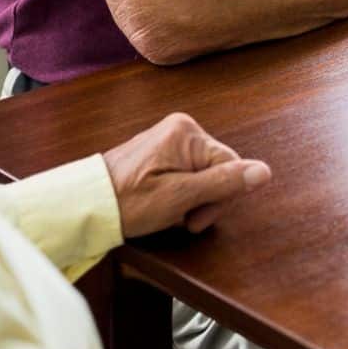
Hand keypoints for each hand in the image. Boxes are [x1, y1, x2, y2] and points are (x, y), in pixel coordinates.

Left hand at [102, 113, 271, 237]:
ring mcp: (168, 139)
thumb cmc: (126, 202)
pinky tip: (163, 204)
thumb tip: (264, 172)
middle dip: (205, 200)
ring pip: (203, 174)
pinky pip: (186, 173)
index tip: (194, 219)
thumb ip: (224, 183)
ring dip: (192, 200)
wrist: (83, 206)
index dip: (220, 198)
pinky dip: (180, 193)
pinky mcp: (160, 152)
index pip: (232, 165)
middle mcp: (180, 128)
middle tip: (181, 220)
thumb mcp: (179, 198)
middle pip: (219, 169)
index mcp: (187, 133)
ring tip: (168, 214)